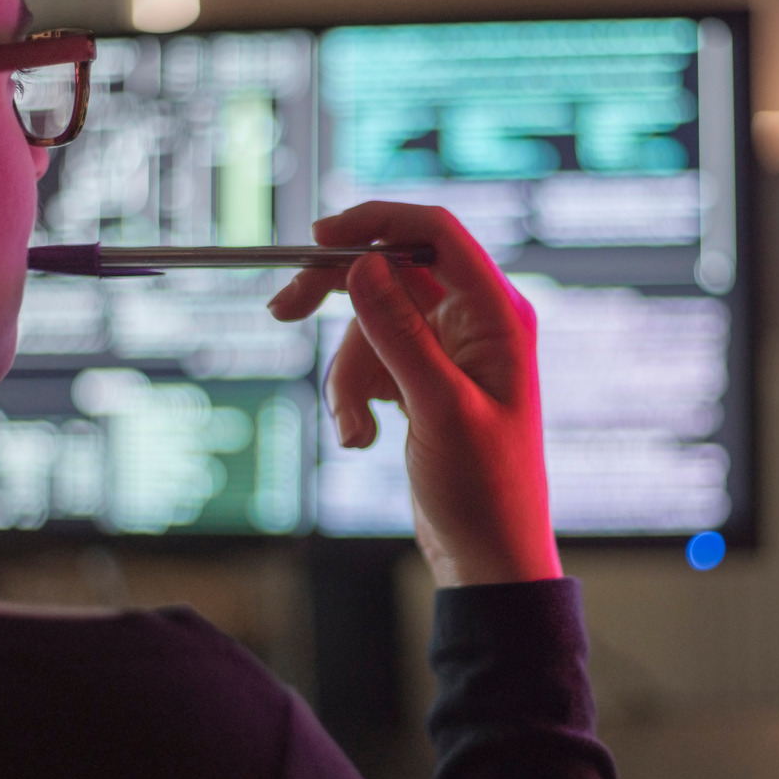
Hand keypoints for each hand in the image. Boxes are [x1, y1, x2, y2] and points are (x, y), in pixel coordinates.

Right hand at [267, 202, 561, 586]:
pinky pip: (371, 360)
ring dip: (347, 374)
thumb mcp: (438, 407)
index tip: (317, 239)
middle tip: (281, 310)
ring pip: (370, 324)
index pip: (436, 232)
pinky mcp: (423, 379)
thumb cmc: (484, 490)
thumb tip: (362, 265)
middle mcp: (475, 321)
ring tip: (355, 431)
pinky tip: (362, 437)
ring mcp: (447, 350)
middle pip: (390, 272)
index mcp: (497, 314)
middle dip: (337, 299)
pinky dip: (354, 395)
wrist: (487, 556)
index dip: (376, 222)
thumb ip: (400, 333)